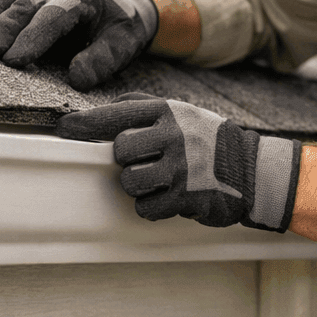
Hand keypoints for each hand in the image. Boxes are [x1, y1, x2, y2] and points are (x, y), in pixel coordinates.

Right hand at [0, 0, 157, 90]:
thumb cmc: (121, 26)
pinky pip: (1, 0)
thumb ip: (103, 60)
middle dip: (1, 30)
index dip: (32, 38)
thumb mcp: (124, 42)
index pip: (52, 17)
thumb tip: (77, 79)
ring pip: (6, 1)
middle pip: (23, 7)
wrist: (121, 2)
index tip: (14, 61)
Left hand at [58, 93, 301, 231]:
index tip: (64, 127)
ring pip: (130, 181)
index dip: (86, 123)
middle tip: (147, 161)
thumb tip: (104, 109)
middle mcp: (174, 136)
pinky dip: (153, 207)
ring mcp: (180, 167)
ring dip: (139, 185)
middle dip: (127, 160)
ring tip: (161, 179)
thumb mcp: (182, 113)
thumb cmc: (210, 141)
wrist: (252, 170)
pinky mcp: (185, 197)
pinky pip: (146, 208)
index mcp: (169, 112)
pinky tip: (171, 196)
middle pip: (120, 150)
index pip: (117, 115)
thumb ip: (144, 108)